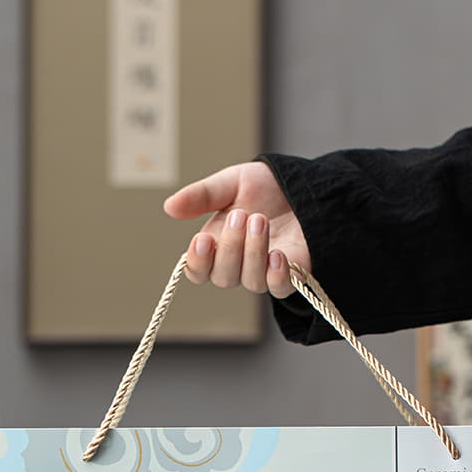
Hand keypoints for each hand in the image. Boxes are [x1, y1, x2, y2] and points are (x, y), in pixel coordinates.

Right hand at [163, 160, 309, 297]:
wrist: (302, 183)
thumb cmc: (264, 187)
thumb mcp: (230, 183)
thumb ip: (202, 196)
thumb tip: (169, 207)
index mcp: (217, 245)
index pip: (198, 270)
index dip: (197, 261)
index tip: (202, 239)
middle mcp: (238, 263)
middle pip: (223, 277)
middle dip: (230, 247)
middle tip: (241, 214)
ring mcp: (264, 270)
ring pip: (251, 281)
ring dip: (253, 253)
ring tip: (260, 220)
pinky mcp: (291, 273)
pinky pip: (280, 289)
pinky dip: (277, 276)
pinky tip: (277, 254)